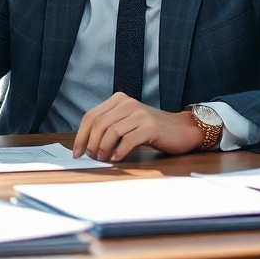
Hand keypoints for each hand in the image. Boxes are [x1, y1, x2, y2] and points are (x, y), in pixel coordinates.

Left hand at [72, 93, 204, 161]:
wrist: (182, 129)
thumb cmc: (152, 130)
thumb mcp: (128, 122)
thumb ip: (110, 127)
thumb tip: (86, 145)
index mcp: (119, 100)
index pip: (91, 116)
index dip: (81, 136)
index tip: (77, 152)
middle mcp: (128, 103)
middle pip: (98, 124)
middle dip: (91, 144)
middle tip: (92, 158)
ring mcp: (140, 114)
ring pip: (111, 131)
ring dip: (103, 148)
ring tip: (103, 158)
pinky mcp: (150, 127)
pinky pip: (128, 140)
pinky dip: (119, 151)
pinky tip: (117, 158)